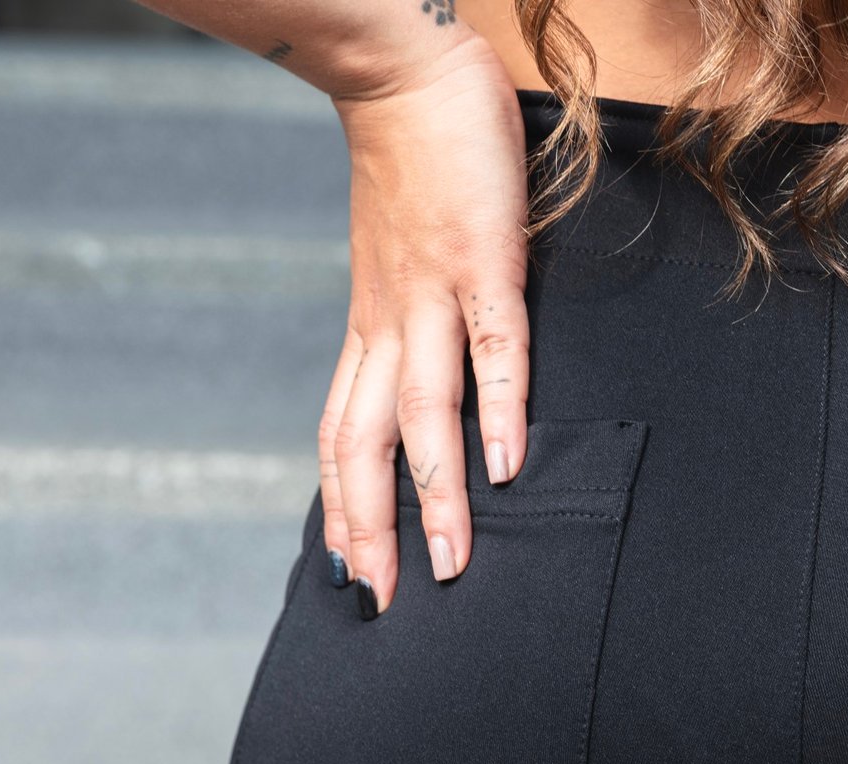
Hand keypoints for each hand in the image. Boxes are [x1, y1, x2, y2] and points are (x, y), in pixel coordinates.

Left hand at [319, 29, 530, 617]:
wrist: (408, 76)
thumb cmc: (412, 172)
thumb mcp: (398, 264)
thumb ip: (413, 327)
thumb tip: (438, 390)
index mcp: (371, 330)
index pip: (340, 435)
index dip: (340, 506)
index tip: (347, 571)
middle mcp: (389, 326)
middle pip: (364, 444)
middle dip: (372, 527)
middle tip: (381, 603)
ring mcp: (432, 296)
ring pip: (422, 414)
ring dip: (433, 494)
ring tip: (449, 562)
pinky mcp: (483, 264)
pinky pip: (492, 349)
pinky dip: (498, 410)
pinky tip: (508, 464)